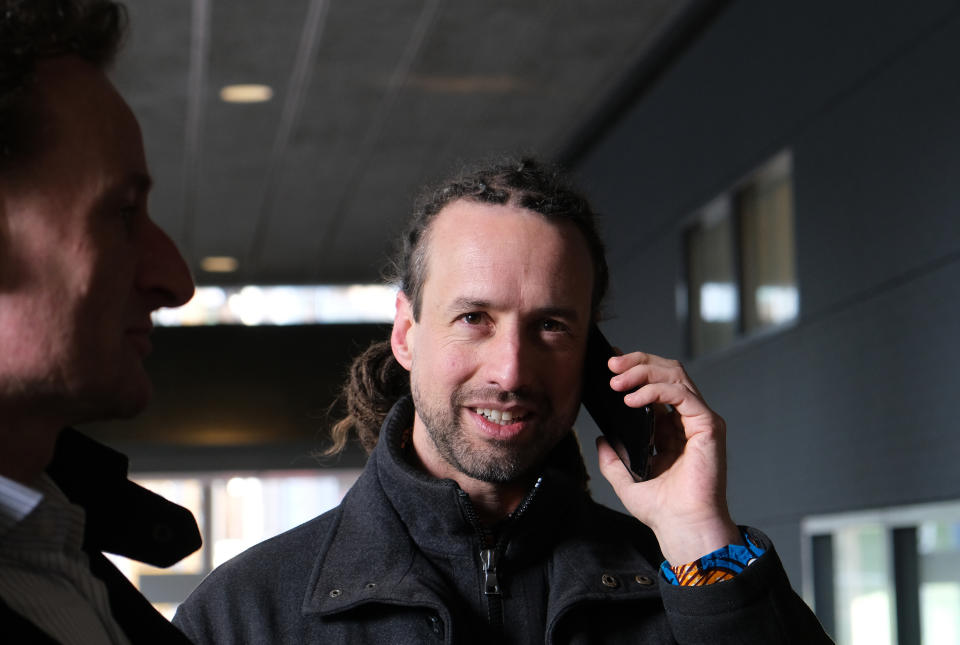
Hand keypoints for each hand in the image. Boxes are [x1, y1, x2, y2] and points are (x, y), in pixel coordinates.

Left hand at [595, 351, 740, 564]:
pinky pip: (681, 394)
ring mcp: (700, 421)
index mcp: (672, 429)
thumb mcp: (626, 480)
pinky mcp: (708, 426)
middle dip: (638, 362)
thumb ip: (612, 459)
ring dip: (643, 372)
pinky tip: (633, 400)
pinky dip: (655, 391)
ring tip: (618, 382)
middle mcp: (688, 420)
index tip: (612, 366)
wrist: (683, 528)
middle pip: (668, 371)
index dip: (636, 369)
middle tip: (612, 366)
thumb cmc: (664, 510)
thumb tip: (602, 438)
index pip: (657, 384)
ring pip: (675, 375)